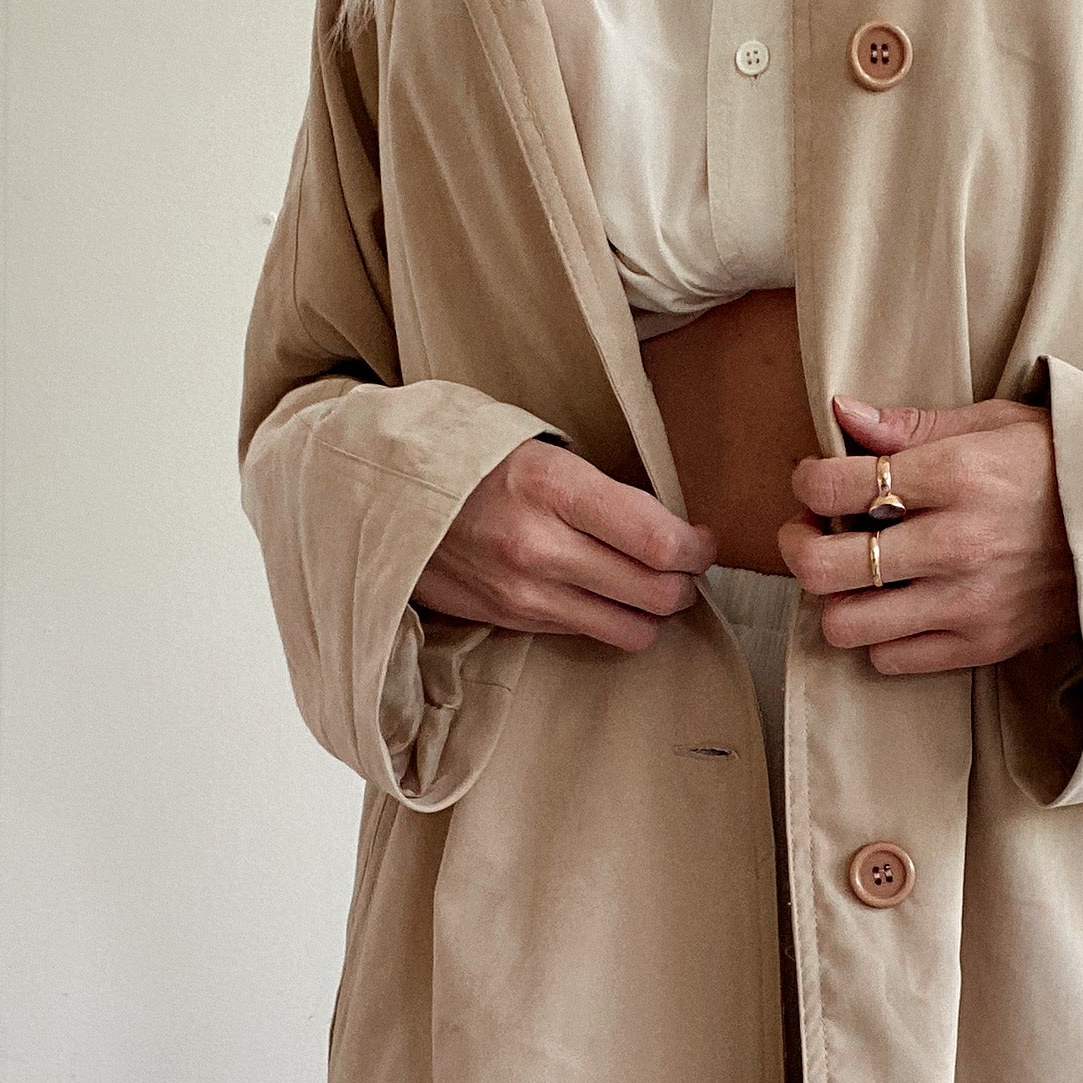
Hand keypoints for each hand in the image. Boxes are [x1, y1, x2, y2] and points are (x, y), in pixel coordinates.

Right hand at [414, 440, 715, 653]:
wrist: (381, 493)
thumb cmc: (470, 459)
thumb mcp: (537, 448)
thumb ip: (599, 490)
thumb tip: (667, 525)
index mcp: (553, 487)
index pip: (658, 541)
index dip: (696, 548)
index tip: (702, 541)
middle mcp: (540, 547)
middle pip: (655, 594)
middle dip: (684, 583)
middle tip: (684, 566)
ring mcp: (523, 592)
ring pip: (630, 630)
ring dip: (652, 613)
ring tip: (649, 587)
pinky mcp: (508, 619)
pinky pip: (587, 633)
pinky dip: (609, 620)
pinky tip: (603, 594)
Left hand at [778, 393, 1078, 674]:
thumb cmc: (1064, 466)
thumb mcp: (996, 423)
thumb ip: (912, 423)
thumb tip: (840, 413)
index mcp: (959, 474)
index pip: (837, 484)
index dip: (807, 479)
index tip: (816, 478)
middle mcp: (957, 543)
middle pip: (824, 566)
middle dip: (798, 545)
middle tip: (810, 530)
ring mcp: (968, 603)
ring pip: (846, 624)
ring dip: (834, 599)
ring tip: (850, 574)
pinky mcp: (983, 646)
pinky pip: (890, 660)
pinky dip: (878, 636)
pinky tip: (894, 605)